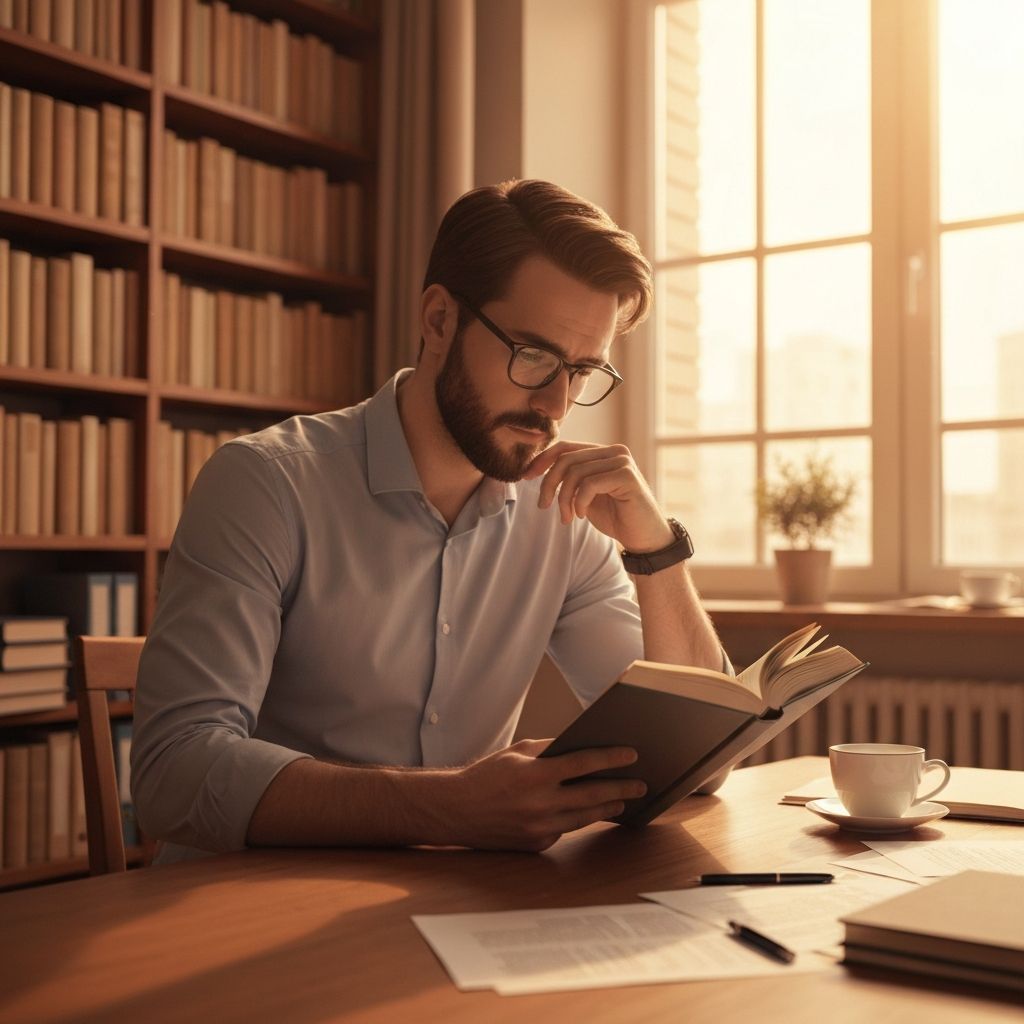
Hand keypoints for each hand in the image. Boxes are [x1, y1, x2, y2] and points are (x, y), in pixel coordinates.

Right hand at [444, 739, 645, 851]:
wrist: (456, 811)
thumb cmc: (487, 776)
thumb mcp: (517, 753)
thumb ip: (550, 750)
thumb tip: (583, 748)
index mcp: (535, 775)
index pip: (583, 763)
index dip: (611, 758)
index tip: (632, 754)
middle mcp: (540, 804)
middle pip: (592, 795)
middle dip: (621, 788)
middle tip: (640, 784)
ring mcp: (539, 828)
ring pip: (584, 817)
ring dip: (607, 807)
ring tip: (622, 800)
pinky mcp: (537, 845)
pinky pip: (564, 830)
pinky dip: (576, 819)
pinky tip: (589, 812)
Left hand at [524, 441, 674, 551]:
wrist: (644, 537)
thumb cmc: (615, 517)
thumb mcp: (585, 495)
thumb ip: (570, 479)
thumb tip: (538, 469)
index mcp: (603, 452)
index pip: (565, 447)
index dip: (542, 460)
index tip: (526, 477)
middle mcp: (614, 451)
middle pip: (566, 459)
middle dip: (549, 484)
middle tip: (544, 506)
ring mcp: (622, 461)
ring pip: (575, 473)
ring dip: (564, 499)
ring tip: (567, 517)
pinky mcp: (627, 475)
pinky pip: (589, 484)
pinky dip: (580, 502)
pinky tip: (583, 515)